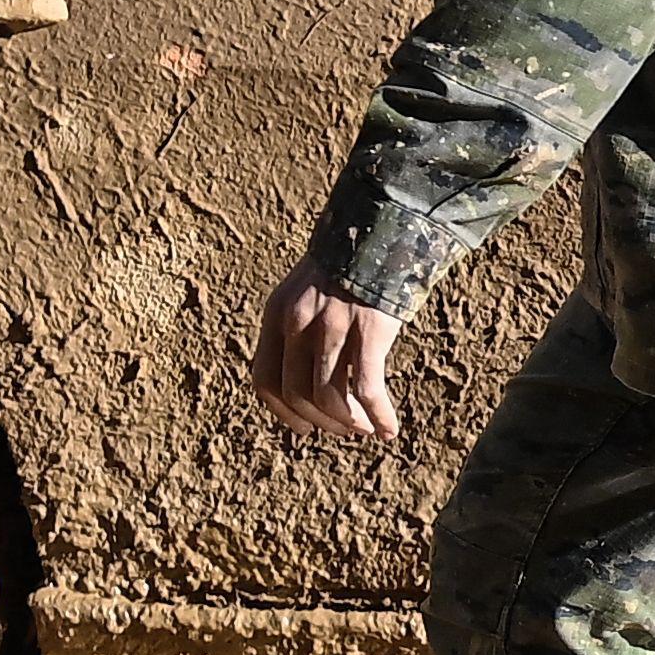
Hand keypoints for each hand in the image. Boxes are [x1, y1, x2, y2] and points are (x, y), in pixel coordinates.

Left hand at [250, 266, 405, 444]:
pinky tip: (389, 428)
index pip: (265, 379)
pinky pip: (367, 388)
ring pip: (330, 398)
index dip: (283, 413)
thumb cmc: (350, 262)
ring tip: (366, 429)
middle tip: (344, 430)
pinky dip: (378, 415)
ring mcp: (333, 325)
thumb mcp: (308, 290)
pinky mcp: (369, 329)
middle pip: (297, 394)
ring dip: (348, 423)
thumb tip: (309, 376)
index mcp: (277, 312)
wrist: (384, 224)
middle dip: (321, 422)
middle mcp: (299, 322)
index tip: (304, 428)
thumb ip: (301, 326)